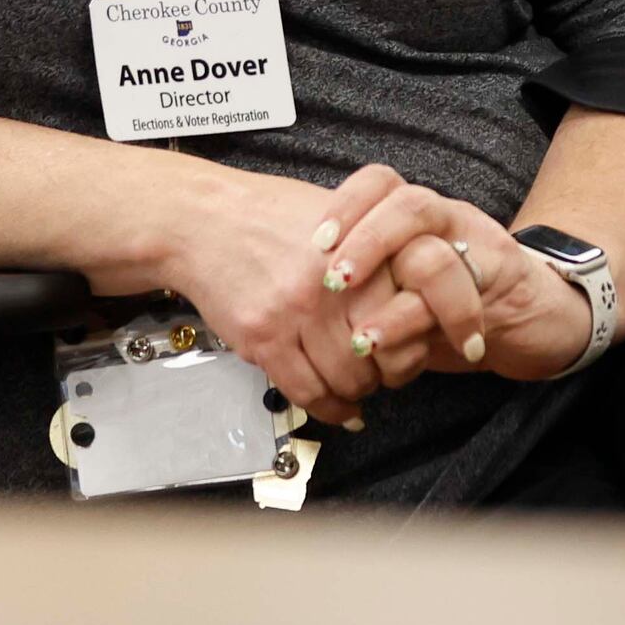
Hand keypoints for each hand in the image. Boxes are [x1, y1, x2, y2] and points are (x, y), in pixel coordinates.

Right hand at [149, 164, 399, 431]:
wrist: (204, 220)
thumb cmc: (274, 217)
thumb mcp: (342, 217)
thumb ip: (383, 253)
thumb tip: (419, 303)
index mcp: (366, 249)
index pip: (412, 317)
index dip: (415, 343)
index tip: (409, 350)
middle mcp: (337, 282)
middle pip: (383, 354)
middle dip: (387, 374)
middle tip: (382, 375)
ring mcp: (298, 311)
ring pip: (346, 378)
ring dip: (355, 392)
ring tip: (354, 386)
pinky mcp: (264, 336)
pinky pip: (306, 390)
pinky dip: (326, 408)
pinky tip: (334, 406)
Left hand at [313, 168, 598, 385]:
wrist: (535, 316)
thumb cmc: (454, 302)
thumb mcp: (400, 289)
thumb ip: (359, 288)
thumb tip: (296, 305)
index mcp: (417, 214)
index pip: (380, 182)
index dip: (345, 205)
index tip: (314, 243)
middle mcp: (448, 221)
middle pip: (408, 204)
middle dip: (366, 242)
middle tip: (333, 282)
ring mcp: (479, 248)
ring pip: (437, 253)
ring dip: (397, 299)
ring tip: (361, 336)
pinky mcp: (503, 283)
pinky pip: (461, 298)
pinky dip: (421, 330)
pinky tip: (394, 352)